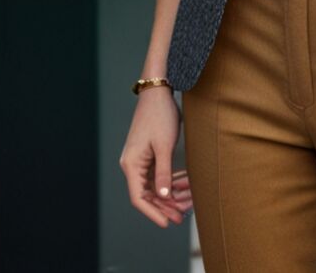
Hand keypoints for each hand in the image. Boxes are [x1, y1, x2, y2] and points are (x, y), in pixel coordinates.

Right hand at [120, 88, 193, 227]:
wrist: (158, 92)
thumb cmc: (160, 116)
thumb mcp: (164, 146)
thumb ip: (164, 173)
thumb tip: (163, 196)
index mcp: (131, 164)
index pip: (139, 198)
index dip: (152, 213)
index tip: (166, 223)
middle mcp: (132, 164)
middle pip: (146, 194)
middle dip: (163, 207)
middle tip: (180, 218)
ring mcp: (140, 160)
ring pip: (153, 186)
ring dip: (168, 196)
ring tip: (184, 206)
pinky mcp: (148, 154)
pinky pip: (157, 175)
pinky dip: (169, 182)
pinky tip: (182, 187)